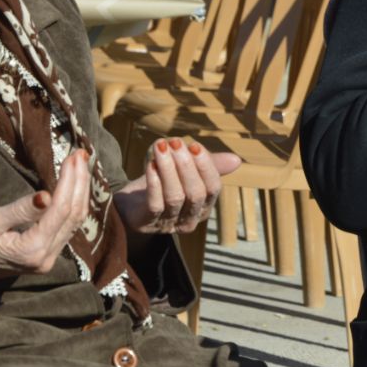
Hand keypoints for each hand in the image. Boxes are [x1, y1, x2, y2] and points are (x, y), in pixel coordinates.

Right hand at [0, 150, 91, 308]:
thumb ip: (20, 210)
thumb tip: (47, 196)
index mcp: (33, 249)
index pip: (61, 209)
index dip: (70, 181)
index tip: (73, 156)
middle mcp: (47, 257)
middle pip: (74, 215)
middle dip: (80, 182)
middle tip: (81, 154)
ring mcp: (49, 258)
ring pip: (75, 221)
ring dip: (80, 191)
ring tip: (81, 164)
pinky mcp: (47, 255)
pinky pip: (68, 226)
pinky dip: (73, 203)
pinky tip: (75, 185)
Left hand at [113, 138, 240, 234]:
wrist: (130, 203)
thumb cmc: (163, 184)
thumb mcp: (186, 172)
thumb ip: (210, 166)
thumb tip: (236, 160)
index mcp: (203, 208)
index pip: (212, 189)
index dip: (205, 166)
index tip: (194, 145)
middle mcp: (189, 220)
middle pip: (195, 193)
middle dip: (186, 166)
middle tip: (175, 142)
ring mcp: (167, 224)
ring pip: (175, 197)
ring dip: (169, 169)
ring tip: (161, 147)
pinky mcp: (146, 223)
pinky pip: (154, 203)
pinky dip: (154, 181)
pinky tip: (151, 163)